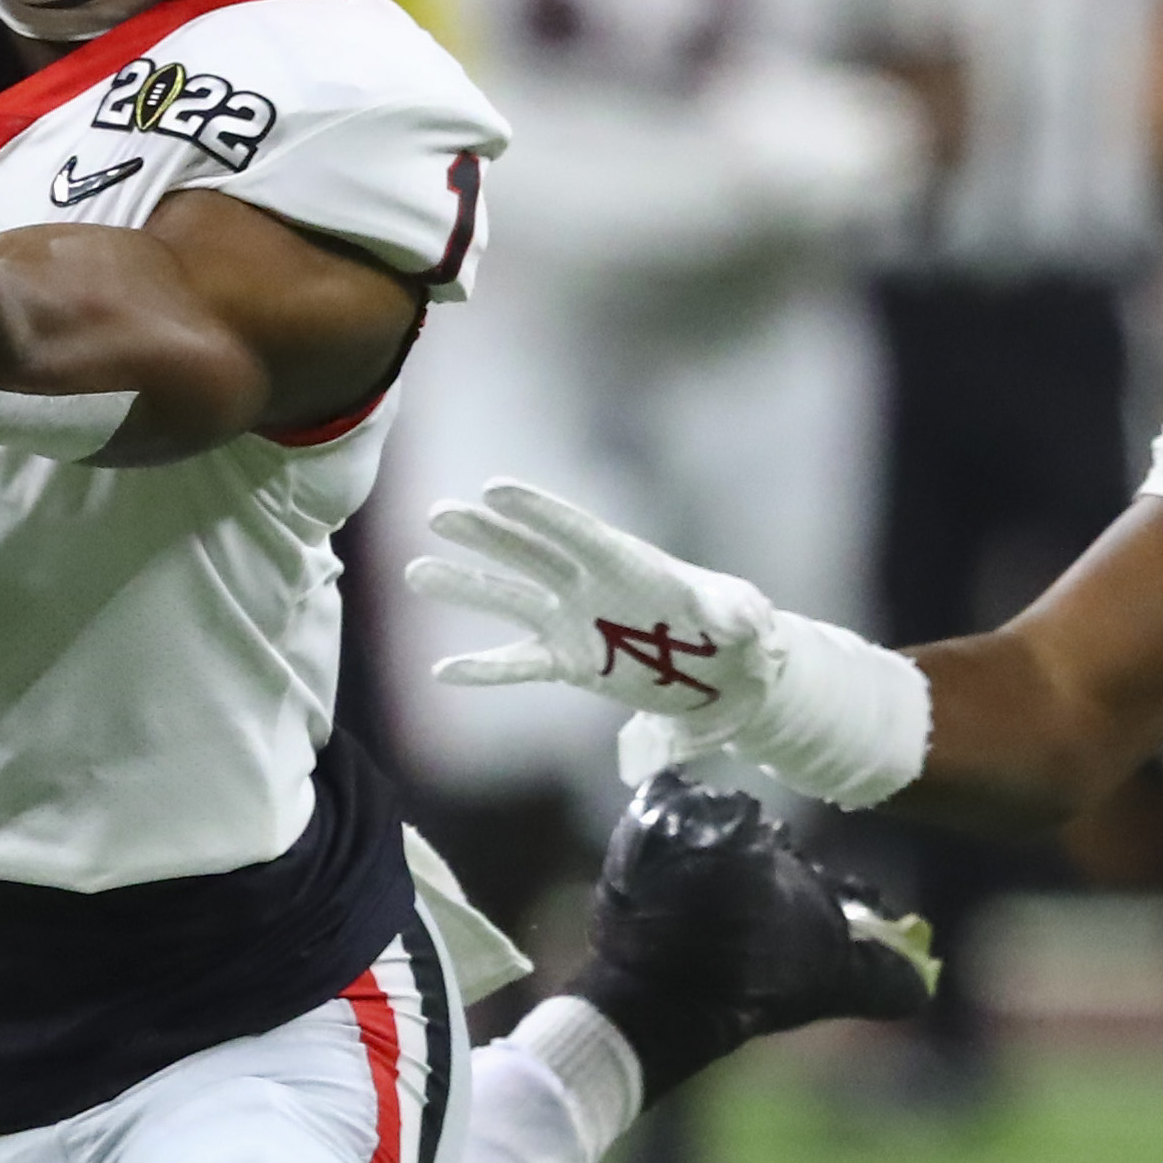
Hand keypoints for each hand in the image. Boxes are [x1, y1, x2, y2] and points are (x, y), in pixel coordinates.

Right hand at [408, 481, 783, 751]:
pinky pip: (520, 664)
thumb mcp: (745, 618)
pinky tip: (442, 671)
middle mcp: (590, 585)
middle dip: (486, 535)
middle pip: (530, 553)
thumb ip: (739, 612)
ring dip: (465, 587)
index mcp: (628, 562)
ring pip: (511, 601)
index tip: (493, 490)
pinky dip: (485, 669)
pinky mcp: (570, 662)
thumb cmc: (737, 632)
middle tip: (437, 516)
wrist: (724, 672)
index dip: (537, 511)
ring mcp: (574, 621)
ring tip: (416, 573)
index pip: (576, 531)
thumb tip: (740, 619)